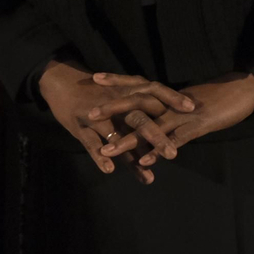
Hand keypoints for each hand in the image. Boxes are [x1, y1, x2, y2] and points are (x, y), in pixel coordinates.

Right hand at [36, 60, 192, 184]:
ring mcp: (98, 114)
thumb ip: (140, 106)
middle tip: (173, 154)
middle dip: (157, 136)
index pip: (155, 92)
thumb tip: (167, 119)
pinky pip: (92, 143)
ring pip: (119, 134)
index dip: (173, 99)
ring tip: (147, 171)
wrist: (61, 82)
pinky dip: (100, 156)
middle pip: (140, 118)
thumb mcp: (121, 93)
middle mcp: (116, 102)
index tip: (193, 109)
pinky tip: (110, 170)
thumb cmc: (97, 92)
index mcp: (128, 91)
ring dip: (132, 153)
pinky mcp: (80, 125)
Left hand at [94, 72, 253, 165]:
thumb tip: (162, 116)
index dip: (118, 81)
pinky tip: (145, 162)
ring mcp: (184, 114)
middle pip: (138, 103)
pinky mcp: (198, 125)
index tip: (96, 78)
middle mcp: (173, 102)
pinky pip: (175, 139)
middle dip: (113, 108)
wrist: (247, 88)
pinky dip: (159, 150)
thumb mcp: (193, 102)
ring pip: (151, 126)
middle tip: (90, 113)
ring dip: (129, 139)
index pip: (140, 84)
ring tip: (108, 149)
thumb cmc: (222, 95)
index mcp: (170, 94)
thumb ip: (175, 108)